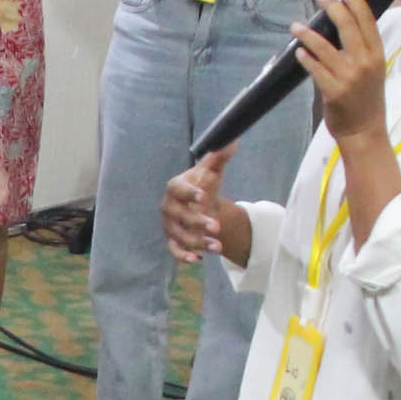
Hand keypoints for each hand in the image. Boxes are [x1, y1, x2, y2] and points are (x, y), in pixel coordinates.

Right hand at [164, 148, 235, 265]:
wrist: (199, 206)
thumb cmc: (203, 186)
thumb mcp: (212, 171)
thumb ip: (219, 157)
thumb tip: (231, 140)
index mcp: (176, 188)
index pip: (178, 189)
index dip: (189, 193)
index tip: (204, 196)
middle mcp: (169, 207)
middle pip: (179, 216)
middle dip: (197, 222)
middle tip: (216, 226)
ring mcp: (170, 226)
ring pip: (180, 236)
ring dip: (197, 242)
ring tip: (218, 246)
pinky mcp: (173, 241)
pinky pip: (175, 251)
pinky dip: (185, 256)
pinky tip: (199, 260)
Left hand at [292, 0, 391, 143]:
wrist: (365, 131)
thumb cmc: (367, 99)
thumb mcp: (373, 70)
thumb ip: (362, 50)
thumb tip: (340, 25)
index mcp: (377, 55)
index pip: (368, 21)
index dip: (355, 1)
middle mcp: (365, 62)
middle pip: (348, 27)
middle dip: (333, 7)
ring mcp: (349, 77)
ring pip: (325, 47)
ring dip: (308, 34)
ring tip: (296, 25)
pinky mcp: (334, 91)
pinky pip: (315, 69)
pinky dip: (306, 58)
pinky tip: (298, 51)